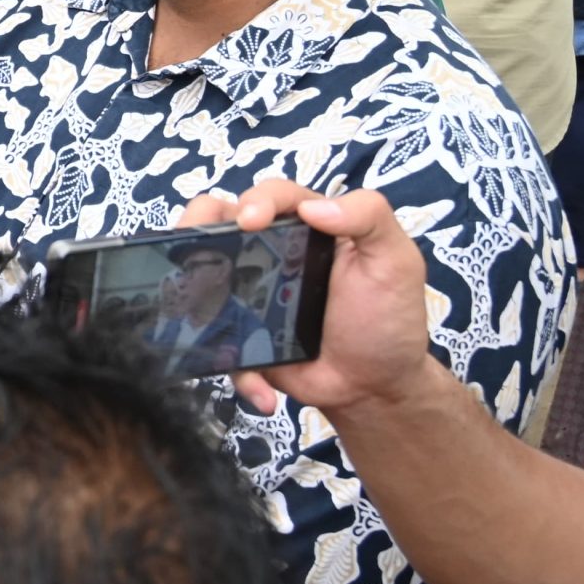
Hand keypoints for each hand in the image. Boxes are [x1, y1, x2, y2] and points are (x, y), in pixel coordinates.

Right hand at [173, 182, 436, 417]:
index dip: (256, 200)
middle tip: (196, 238)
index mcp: (307, 228)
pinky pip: (216, 339)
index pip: (274, 196)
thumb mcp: (397, 261)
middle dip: (197, 219)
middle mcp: (269, 251)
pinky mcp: (237, 332)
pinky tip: (262, 387)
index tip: (252, 222)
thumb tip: (313, 205)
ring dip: (187, 277)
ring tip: (190, 301)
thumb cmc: (388, 318)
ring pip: (199, 266)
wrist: (376, 387)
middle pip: (219, 216)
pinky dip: (235, 366)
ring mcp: (247, 290)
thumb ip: (370, 217)